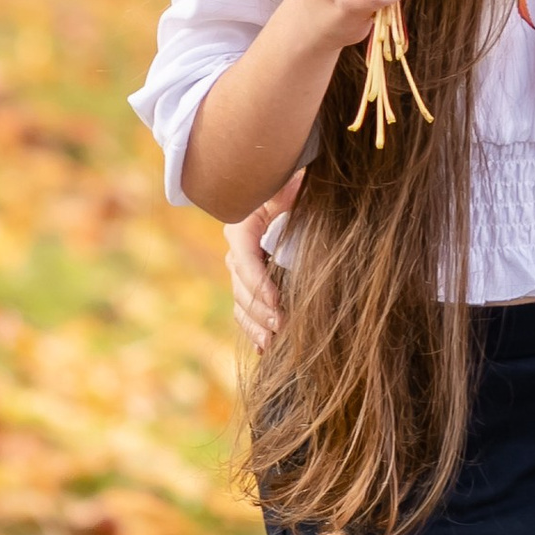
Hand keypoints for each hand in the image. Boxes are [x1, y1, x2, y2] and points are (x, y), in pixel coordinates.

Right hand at [226, 180, 295, 351]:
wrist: (284, 195)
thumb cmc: (290, 190)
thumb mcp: (289, 188)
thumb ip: (290, 192)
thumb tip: (298, 189)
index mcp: (242, 227)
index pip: (244, 259)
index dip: (258, 282)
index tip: (277, 300)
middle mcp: (236, 250)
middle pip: (241, 286)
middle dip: (261, 309)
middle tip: (281, 325)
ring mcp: (240, 270)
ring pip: (241, 302)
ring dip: (256, 324)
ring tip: (272, 342)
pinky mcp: (248, 284)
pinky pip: (244, 309)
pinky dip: (253, 329)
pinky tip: (263, 347)